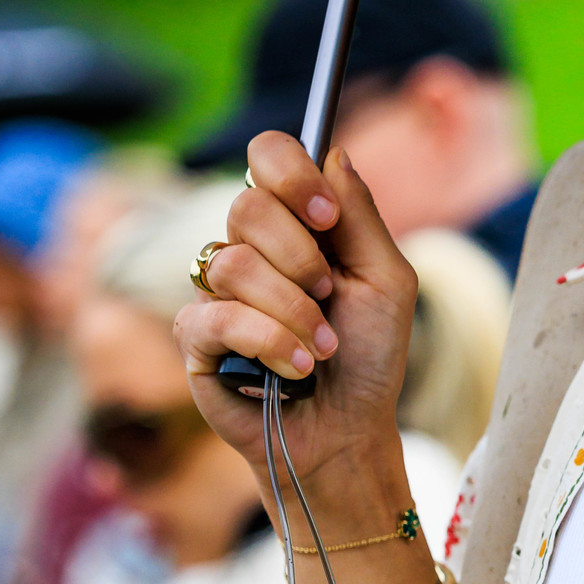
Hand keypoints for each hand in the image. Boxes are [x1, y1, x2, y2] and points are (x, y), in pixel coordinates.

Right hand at [175, 134, 415, 489]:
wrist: (348, 431)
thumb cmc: (368, 359)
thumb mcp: (387, 283)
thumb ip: (361, 218)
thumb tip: (334, 152)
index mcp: (295, 224)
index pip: (269, 156)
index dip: (291, 174)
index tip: (325, 215)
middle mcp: (249, 248)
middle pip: (248, 207)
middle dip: (302, 259)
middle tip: (330, 297)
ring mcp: (216, 290)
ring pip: (234, 264)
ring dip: (294, 313)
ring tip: (322, 349)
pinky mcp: (196, 337)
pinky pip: (219, 316)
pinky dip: (270, 343)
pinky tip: (296, 369)